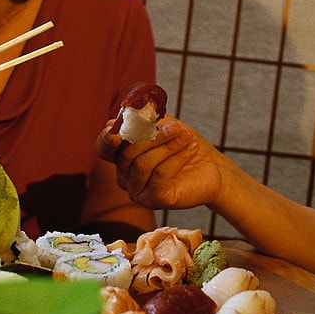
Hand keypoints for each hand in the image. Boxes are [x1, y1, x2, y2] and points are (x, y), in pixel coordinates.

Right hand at [95, 117, 222, 210]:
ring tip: (187, 136)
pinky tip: (191, 148)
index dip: (106, 139)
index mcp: (122, 157)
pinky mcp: (155, 200)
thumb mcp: (165, 125)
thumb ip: (146, 119)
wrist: (210, 167)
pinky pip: (160, 175)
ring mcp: (138, 192)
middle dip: (152, 137)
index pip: (104, 148)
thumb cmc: (184, 144)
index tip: (114, 130)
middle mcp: (125, 177)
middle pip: (127, 154)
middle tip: (175, 126)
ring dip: (168, 146)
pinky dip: (177, 157)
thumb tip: (126, 113)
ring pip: (143, 164)